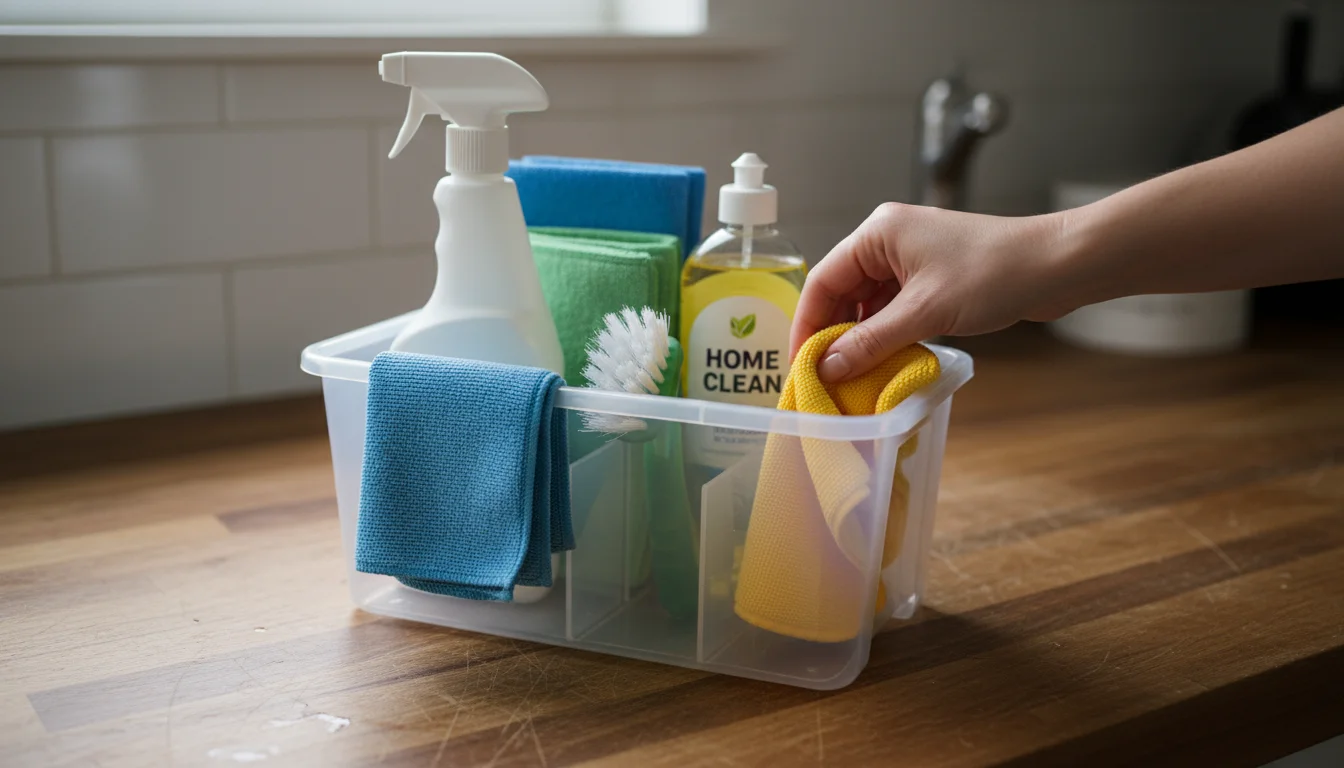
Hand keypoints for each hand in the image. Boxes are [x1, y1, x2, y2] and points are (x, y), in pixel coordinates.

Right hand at [792, 203, 1073, 382]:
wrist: (1057, 265)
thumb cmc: (994, 274)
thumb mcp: (924, 312)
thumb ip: (871, 342)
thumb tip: (826, 368)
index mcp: (878, 233)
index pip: (823, 280)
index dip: (808, 325)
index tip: (801, 365)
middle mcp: (888, 240)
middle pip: (842, 292)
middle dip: (833, 334)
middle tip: (824, 377)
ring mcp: (911, 258)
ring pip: (868, 303)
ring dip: (861, 337)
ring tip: (852, 375)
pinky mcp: (931, 276)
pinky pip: (893, 307)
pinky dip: (886, 334)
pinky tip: (884, 361)